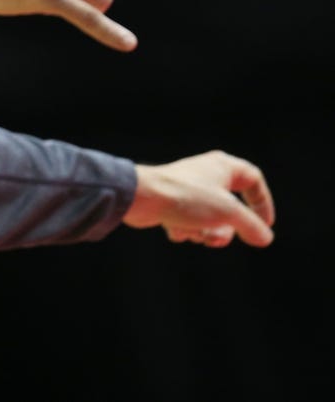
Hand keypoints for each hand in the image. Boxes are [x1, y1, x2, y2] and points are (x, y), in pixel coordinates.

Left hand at [122, 150, 275, 247]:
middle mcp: (206, 175)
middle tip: (218, 238)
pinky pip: (188, 223)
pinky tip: (173, 228)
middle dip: (226, 229)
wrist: (141, 198)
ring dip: (204, 232)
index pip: (253, 180)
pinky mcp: (171, 203)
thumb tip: (265, 238)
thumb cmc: (187, 197)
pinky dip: (184, 230)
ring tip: (194, 232)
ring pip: (209, 220)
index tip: (265, 225)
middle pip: (230, 208)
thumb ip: (251, 226)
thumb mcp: (228, 212)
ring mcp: (188, 189)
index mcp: (222, 167)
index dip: (262, 203)